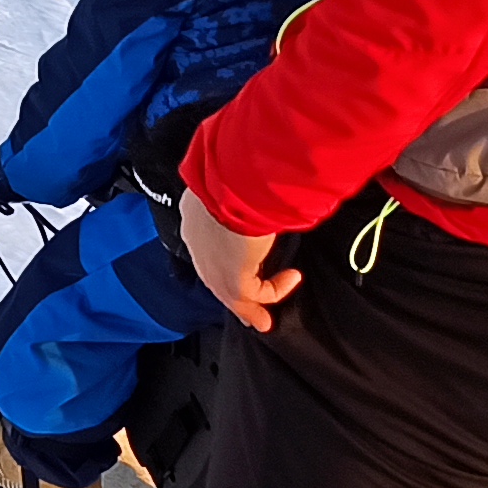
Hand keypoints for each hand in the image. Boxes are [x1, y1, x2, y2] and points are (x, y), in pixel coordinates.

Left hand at [180, 191, 298, 332]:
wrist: (235, 178)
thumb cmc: (240, 169)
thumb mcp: (240, 178)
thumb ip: (247, 191)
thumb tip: (266, 189)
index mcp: (195, 215)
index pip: (207, 244)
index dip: (224, 259)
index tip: (240, 266)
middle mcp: (198, 241)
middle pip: (215, 274)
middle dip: (234, 293)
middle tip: (250, 309)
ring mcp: (211, 262)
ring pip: (230, 292)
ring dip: (253, 306)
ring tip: (266, 317)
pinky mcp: (231, 277)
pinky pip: (254, 294)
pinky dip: (275, 292)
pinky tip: (293, 279)